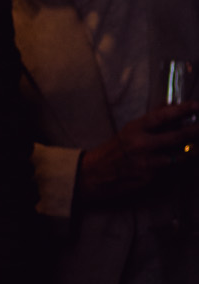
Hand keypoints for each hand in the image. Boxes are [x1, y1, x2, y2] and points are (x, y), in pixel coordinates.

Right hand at [78, 106, 195, 203]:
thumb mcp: (130, 130)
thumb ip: (151, 119)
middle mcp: (142, 144)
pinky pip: (169, 170)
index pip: (162, 116)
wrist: (95, 174)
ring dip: (191, 151)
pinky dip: (176, 165)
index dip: (181, 110)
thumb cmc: (114, 150)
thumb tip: (169, 104)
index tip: (195, 105)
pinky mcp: (150, 178)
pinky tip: (177, 162)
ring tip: (197, 147)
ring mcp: (147, 162)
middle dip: (195, 131)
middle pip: (176, 136)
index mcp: (136, 129)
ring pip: (179, 156)